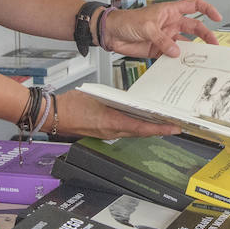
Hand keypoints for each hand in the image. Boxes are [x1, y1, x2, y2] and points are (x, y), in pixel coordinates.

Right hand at [53, 89, 180, 138]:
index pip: (141, 127)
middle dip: (159, 129)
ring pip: (134, 132)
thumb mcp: (97, 95)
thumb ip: (115, 98)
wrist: (54, 115)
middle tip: (175, 124)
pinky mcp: (103, 132)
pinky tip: (141, 120)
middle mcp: (111, 131)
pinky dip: (136, 126)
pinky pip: (124, 130)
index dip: (160, 128)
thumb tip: (131, 99)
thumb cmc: (71, 104)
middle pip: (141, 132)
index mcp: (111, 121)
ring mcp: (107, 133)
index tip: (174, 127)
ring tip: (163, 122)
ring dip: (149, 128)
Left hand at [103, 0, 221, 58]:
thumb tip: (175, 51)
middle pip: (194, 28)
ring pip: (185, 44)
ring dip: (191, 50)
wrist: (112, 33)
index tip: (217, 17)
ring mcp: (166, 37)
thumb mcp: (147, 27)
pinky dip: (177, 61)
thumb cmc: (126, 21)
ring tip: (199, 58)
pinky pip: (172, 56)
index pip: (194, 6)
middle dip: (205, 36)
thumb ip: (162, 40)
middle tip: (213, 45)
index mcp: (170, 11)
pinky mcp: (159, 49)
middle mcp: (171, 24)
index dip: (207, 10)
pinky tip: (180, 65)